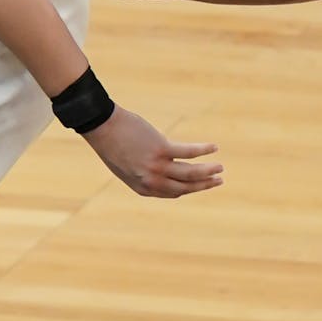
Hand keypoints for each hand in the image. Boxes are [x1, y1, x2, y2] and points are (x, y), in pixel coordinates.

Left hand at [81, 106, 222, 197]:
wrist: (101, 127)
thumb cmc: (112, 143)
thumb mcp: (125, 165)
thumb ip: (142, 171)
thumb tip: (159, 169)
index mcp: (142, 188)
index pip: (172, 193)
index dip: (188, 189)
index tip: (199, 184)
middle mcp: (151, 181)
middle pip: (185, 187)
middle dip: (204, 185)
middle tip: (219, 180)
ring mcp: (157, 166)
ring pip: (191, 174)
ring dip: (208, 172)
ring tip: (220, 168)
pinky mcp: (161, 149)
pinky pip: (189, 152)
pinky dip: (203, 150)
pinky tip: (214, 147)